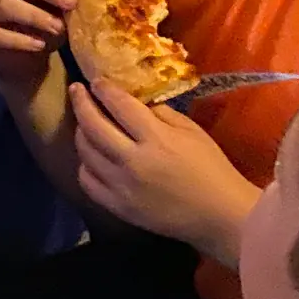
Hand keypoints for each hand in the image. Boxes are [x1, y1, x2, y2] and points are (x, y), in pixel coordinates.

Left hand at [71, 81, 261, 264]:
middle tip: (77, 90)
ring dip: (80, 132)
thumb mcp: (191, 131)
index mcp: (157, 139)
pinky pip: (88, 181)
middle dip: (81, 102)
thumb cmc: (212, 169)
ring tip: (85, 123)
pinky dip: (85, 165)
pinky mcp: (119, 208)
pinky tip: (91, 157)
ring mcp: (123, 187)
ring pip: (85, 152)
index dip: (103, 88)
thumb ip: (159, 113)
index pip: (119, 105)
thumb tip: (131, 100)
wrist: (222, 217)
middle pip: (93, 125)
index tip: (96, 81)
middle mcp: (133, 162)